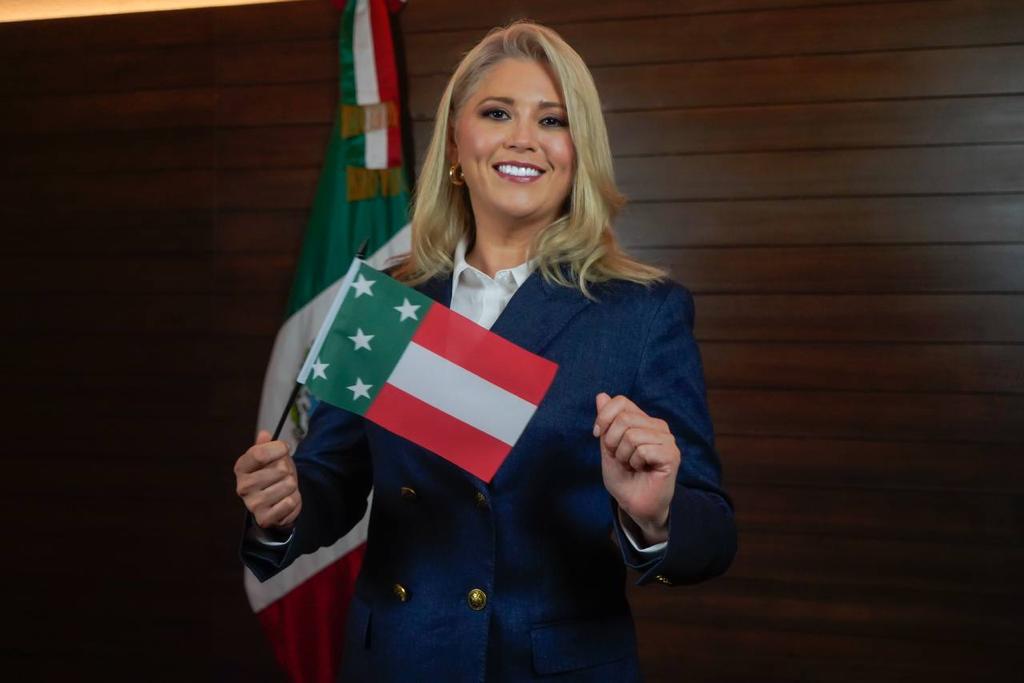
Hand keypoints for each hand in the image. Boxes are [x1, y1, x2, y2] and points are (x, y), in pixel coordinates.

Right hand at [234, 430, 301, 529]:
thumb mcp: (271, 456)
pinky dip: (294, 500)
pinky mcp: (264, 518)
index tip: (284, 448)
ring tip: (284, 488)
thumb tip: (264, 434)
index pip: (259, 453)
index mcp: (241, 468)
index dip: (278, 448)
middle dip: (288, 470)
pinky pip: (290, 502)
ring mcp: (252, 504)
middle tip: (282, 476)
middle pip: (279, 469)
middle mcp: (243, 487)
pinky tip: (285, 500)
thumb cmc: (273, 475)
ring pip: (288, 485)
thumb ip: (266, 445)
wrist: (278, 500)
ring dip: (292, 486)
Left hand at [594, 392, 680, 544]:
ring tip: (632, 465)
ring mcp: (667, 440)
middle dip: (612, 442)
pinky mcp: (672, 455)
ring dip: (624, 455)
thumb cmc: (624, 478)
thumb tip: (601, 394)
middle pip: (624, 418)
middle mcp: (658, 426)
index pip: (621, 401)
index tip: (598, 436)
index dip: (604, 417)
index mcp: (644, 421)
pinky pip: (643, 449)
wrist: (635, 504)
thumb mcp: (608, 447)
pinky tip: (643, 470)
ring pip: (632, 435)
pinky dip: (636, 462)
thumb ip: (606, 423)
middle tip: (621, 458)